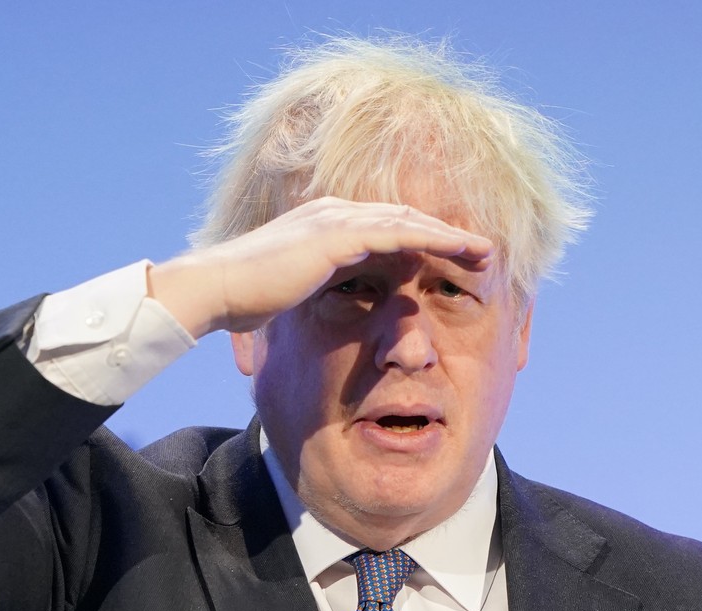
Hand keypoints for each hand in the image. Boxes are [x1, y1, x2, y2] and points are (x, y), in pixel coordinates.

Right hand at [149, 197, 493, 338]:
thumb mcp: (292, 291)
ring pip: (409, 220)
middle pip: (404, 217)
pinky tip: (458, 248)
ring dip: (450, 235)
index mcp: (325, 224)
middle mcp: (334, 213)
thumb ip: (318, 287)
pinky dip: (432, 238)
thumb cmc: (245, 298)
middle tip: (484, 251)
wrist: (216, 289)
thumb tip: (332, 305)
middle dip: (446, 233)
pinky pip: (398, 232)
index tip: (452, 258)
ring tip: (485, 251)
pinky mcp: (337, 235)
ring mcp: (336, 220)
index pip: (385, 227)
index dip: (422, 240)